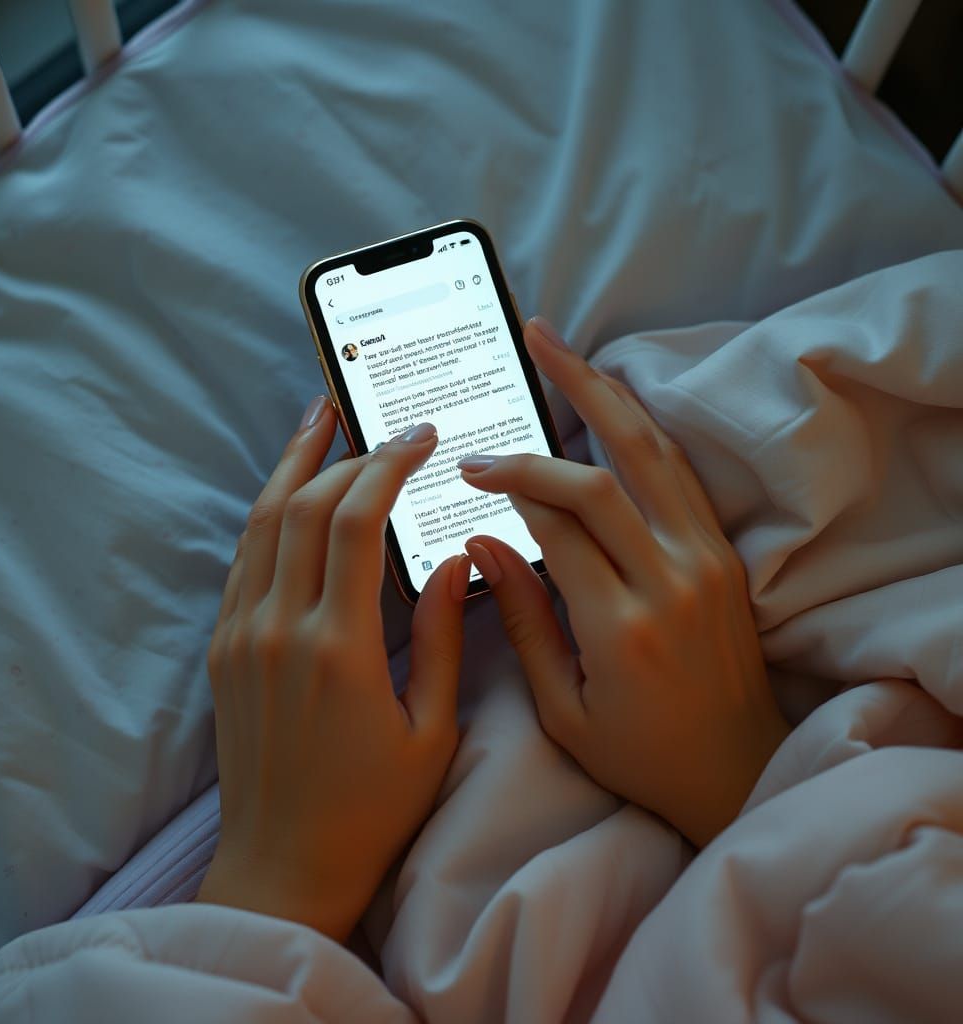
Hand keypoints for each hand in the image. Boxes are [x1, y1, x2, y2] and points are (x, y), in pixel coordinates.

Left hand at [197, 399, 472, 941]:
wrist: (284, 865)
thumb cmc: (370, 808)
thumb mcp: (431, 729)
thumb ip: (448, 637)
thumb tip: (460, 558)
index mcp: (339, 648)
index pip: (356, 522)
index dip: (388, 465)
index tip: (420, 437)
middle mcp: (279, 629)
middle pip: (304, 507)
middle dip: (348, 454)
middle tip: (385, 426)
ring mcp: (241, 635)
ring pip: (261, 522)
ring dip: (292, 464)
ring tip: (318, 417)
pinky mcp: (223, 649)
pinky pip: (242, 559)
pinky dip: (267, 512)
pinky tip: (288, 489)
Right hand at [458, 317, 789, 847]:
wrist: (736, 771)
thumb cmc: (641, 755)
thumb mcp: (562, 710)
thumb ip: (522, 620)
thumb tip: (484, 544)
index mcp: (620, 628)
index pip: (557, 525)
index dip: (509, 484)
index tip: (472, 467)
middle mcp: (671, 582)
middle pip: (604, 474)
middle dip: (560, 402)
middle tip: (527, 348)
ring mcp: (707, 563)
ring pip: (653, 454)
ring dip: (608, 393)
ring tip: (566, 346)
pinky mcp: (723, 556)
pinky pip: (680, 474)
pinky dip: (643, 429)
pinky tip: (615, 398)